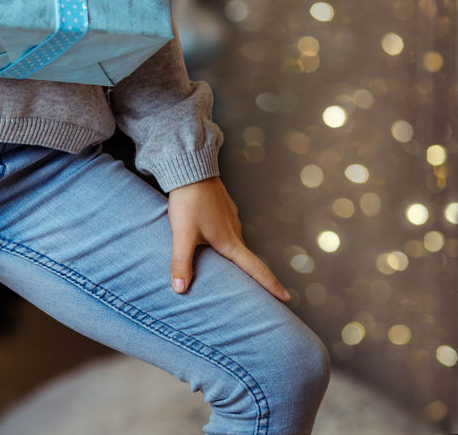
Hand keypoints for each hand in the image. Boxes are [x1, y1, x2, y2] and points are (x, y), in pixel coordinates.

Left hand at [167, 176, 290, 302]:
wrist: (191, 167)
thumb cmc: (189, 201)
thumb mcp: (183, 234)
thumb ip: (181, 263)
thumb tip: (179, 291)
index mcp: (230, 241)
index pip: (256, 269)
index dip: (271, 285)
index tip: (287, 298)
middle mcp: (234, 230)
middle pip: (246, 258)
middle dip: (253, 275)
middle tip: (258, 292)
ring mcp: (230, 217)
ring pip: (236, 242)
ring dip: (236, 256)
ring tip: (233, 270)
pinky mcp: (223, 207)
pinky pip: (227, 229)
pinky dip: (225, 240)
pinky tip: (214, 241)